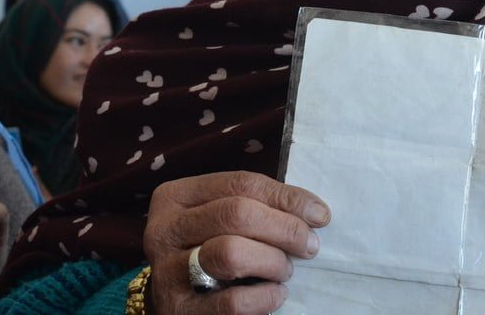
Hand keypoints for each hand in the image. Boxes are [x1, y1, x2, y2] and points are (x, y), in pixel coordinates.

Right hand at [144, 171, 330, 314]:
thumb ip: (256, 206)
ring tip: (285, 270)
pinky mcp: (179, 310)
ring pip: (231, 253)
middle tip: (309, 245)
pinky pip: (231, 301)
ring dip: (272, 261)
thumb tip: (313, 212)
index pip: (241, 183)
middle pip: (237, 214)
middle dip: (285, 228)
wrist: (174, 301)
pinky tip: (276, 294)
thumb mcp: (221, 218)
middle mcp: (164, 230)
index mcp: (176, 196)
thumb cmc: (208, 247)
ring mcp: (167, 271)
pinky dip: (264, 297)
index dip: (287, 197)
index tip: (319, 214)